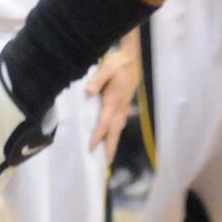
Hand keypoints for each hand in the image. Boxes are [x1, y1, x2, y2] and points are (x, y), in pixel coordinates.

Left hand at [85, 43, 138, 160]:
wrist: (132, 56)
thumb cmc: (118, 61)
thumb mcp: (107, 66)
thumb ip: (98, 80)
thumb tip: (88, 93)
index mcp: (114, 100)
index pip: (105, 122)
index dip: (98, 135)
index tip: (91, 148)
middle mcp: (120, 106)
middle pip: (115, 130)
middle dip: (110, 147)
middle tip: (106, 164)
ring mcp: (124, 105)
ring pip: (118, 128)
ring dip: (114, 142)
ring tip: (109, 156)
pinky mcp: (125, 103)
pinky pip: (120, 122)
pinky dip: (116, 132)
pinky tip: (113, 135)